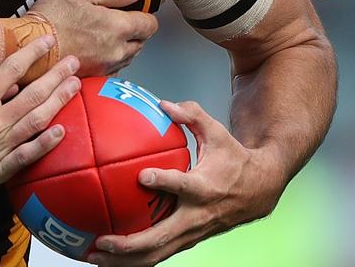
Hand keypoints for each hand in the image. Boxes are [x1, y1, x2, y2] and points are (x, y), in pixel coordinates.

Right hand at [0, 37, 80, 201]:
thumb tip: (8, 80)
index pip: (13, 69)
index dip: (33, 52)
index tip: (48, 41)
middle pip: (34, 94)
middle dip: (57, 76)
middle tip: (74, 63)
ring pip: (37, 121)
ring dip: (59, 102)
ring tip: (74, 87)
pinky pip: (28, 155)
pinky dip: (46, 144)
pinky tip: (62, 131)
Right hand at [32, 0, 157, 76]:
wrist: (27, 44)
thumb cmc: (51, 16)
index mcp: (118, 27)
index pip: (150, 24)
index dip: (143, 14)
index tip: (132, 10)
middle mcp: (116, 51)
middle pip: (141, 43)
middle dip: (134, 32)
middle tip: (114, 21)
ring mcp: (104, 66)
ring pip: (127, 57)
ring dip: (121, 47)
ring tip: (101, 34)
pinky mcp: (92, 76)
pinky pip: (111, 68)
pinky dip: (107, 59)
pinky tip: (92, 49)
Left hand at [85, 100, 282, 266]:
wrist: (261, 190)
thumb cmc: (234, 159)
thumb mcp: (218, 133)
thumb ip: (192, 115)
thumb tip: (163, 103)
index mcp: (204, 187)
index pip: (183, 186)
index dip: (164, 182)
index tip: (142, 176)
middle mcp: (196, 216)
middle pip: (161, 237)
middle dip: (129, 243)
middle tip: (99, 240)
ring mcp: (192, 233)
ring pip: (157, 254)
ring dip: (125, 260)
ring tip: (93, 257)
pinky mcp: (188, 240)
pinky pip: (159, 253)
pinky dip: (133, 259)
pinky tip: (106, 257)